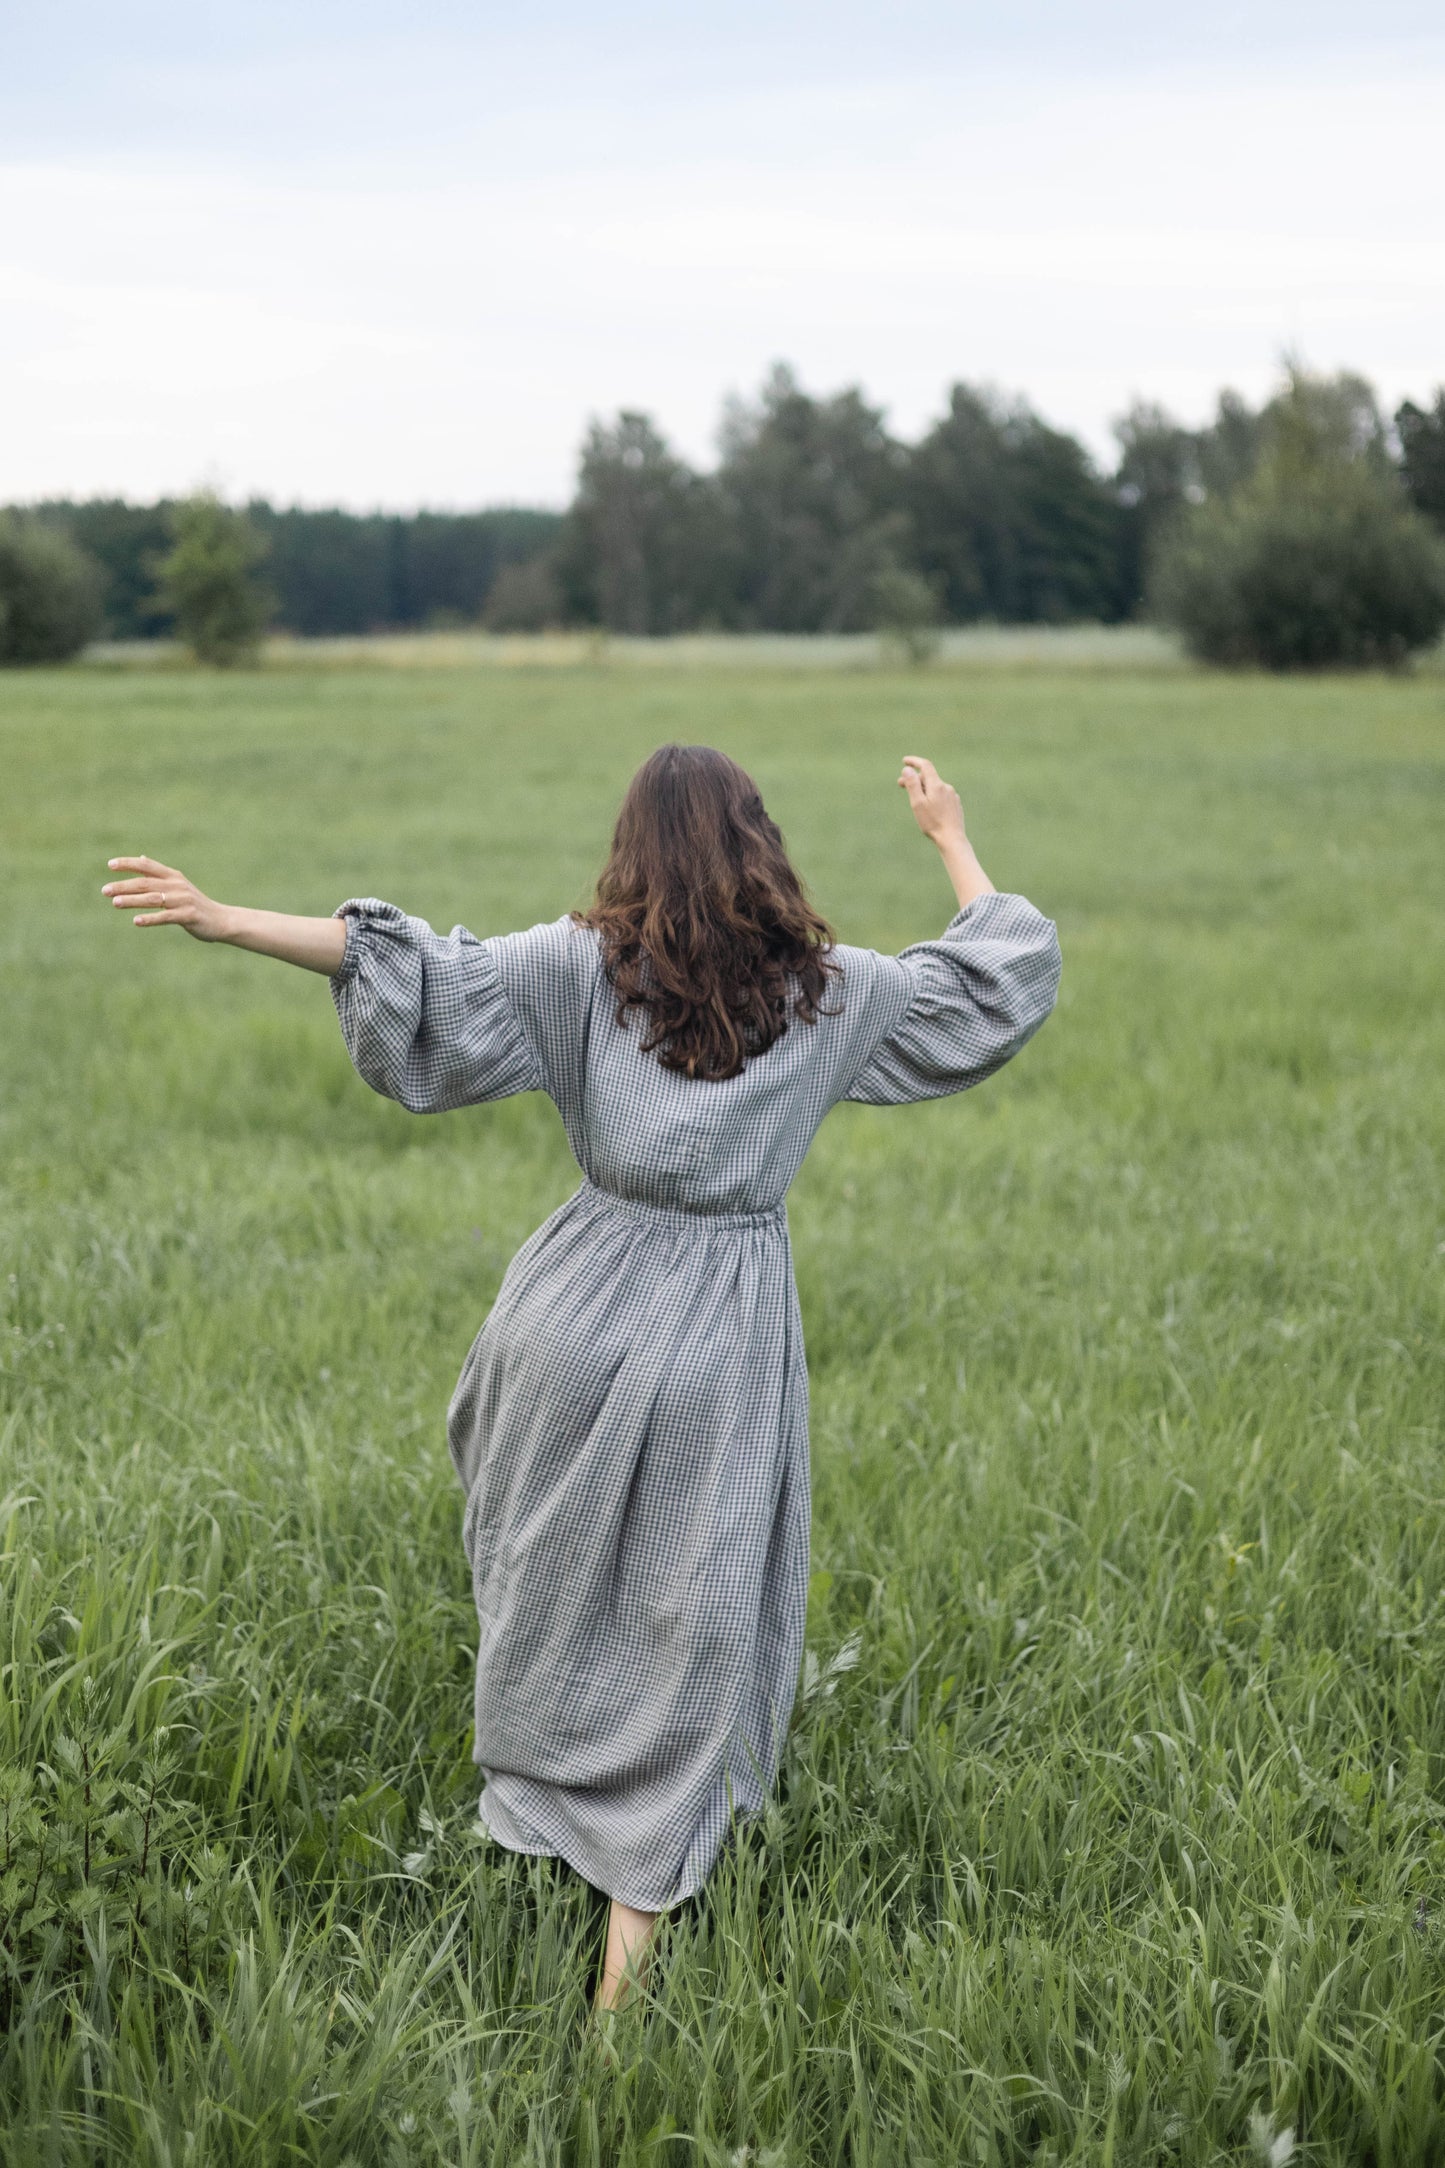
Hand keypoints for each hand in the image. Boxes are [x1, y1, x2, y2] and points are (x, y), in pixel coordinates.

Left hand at [102, 857, 230, 940]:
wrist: (221, 920)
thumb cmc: (195, 903)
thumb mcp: (178, 885)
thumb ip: (159, 874)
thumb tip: (142, 858)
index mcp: (173, 876)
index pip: (147, 865)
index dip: (128, 864)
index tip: (110, 865)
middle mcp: (177, 885)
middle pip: (146, 883)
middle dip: (124, 886)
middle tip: (105, 890)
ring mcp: (183, 900)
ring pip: (152, 899)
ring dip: (132, 900)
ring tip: (115, 903)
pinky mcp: (188, 916)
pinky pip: (165, 917)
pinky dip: (150, 918)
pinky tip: (136, 921)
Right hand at [898, 756, 965, 850]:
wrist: (952, 839)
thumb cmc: (932, 823)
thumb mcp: (917, 803)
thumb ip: (912, 784)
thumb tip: (907, 769)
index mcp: (937, 785)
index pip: (925, 766)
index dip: (914, 761)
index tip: (904, 761)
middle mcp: (946, 787)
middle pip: (928, 777)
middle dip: (914, 779)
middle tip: (900, 784)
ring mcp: (952, 796)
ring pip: (935, 787)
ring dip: (923, 789)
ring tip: (914, 799)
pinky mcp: (955, 804)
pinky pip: (941, 795)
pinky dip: (932, 796)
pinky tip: (929, 807)